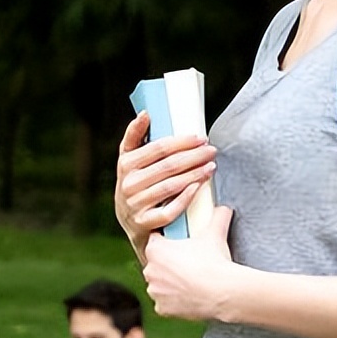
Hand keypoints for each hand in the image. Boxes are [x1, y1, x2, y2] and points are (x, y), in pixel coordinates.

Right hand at [114, 112, 216, 262]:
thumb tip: (146, 113)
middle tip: (211, 150)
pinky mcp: (143, 224)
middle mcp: (127, 184)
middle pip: (167, 166)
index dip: (181, 142)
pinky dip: (185, 198)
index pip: (158, 148)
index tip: (200, 137)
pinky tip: (198, 188)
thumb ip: (135, 136)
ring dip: (194, 175)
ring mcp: (134, 205)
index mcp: (125, 163)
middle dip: (193, 156)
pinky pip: (168, 211)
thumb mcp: (130, 160)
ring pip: (170, 187)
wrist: (133, 224)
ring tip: (211, 166)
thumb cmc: (137, 184)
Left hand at [143, 205, 234, 320]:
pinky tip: (187, 296)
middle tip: (187, 264)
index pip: (155, 240)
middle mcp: (149, 270)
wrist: (222, 292)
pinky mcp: (161, 309)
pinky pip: (165, 303)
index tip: (179, 245)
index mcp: (155, 249)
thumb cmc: (214, 261)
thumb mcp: (215, 234)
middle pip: (156, 263)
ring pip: (159, 284)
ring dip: (169, 283)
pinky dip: (173, 302)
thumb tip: (225, 207)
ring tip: (188, 281)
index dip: (167, 242)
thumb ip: (218, 216)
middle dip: (168, 264)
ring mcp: (154, 291)